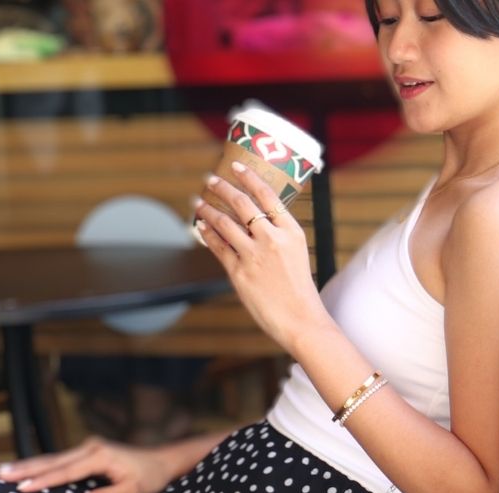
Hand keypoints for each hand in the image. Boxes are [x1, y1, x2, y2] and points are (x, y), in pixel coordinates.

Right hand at [0, 436, 174, 492]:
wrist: (162, 462)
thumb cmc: (150, 479)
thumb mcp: (133, 491)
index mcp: (99, 456)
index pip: (66, 471)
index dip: (43, 480)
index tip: (22, 488)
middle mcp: (90, 448)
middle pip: (53, 460)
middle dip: (26, 469)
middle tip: (0, 476)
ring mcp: (88, 448)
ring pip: (53, 458)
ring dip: (29, 465)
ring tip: (4, 472)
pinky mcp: (88, 452)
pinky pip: (60, 460)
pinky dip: (42, 465)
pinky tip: (27, 470)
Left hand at [194, 163, 334, 352]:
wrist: (300, 319)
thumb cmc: (299, 291)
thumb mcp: (296, 254)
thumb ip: (277, 236)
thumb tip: (250, 222)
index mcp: (291, 231)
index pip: (267, 195)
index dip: (249, 177)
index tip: (235, 167)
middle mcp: (272, 238)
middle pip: (242, 203)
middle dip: (223, 188)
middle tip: (210, 180)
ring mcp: (254, 255)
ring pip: (224, 222)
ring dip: (208, 209)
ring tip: (198, 202)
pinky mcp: (239, 273)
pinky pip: (218, 247)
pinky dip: (207, 234)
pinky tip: (200, 227)